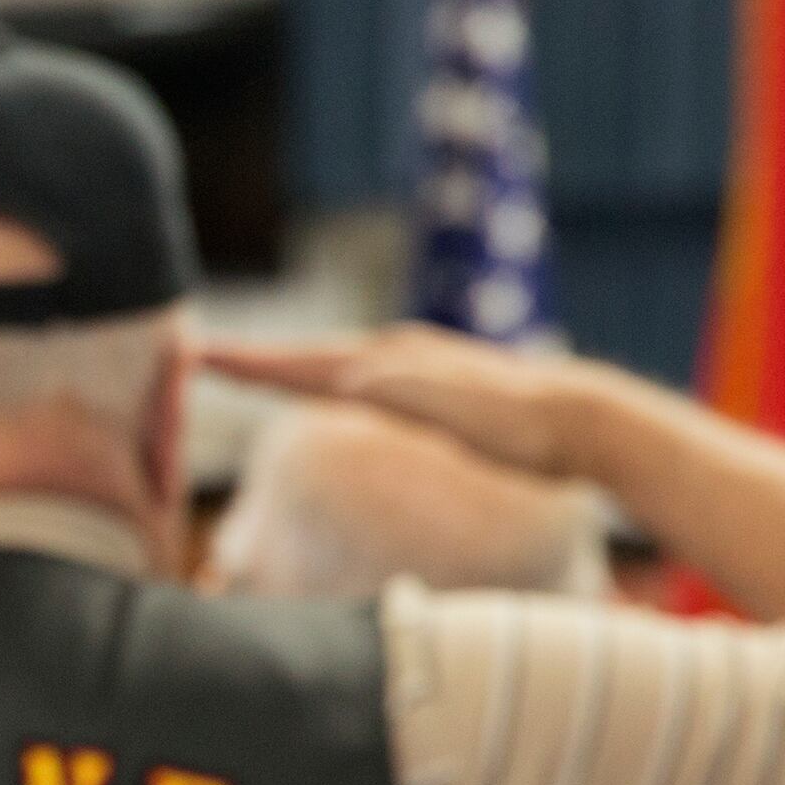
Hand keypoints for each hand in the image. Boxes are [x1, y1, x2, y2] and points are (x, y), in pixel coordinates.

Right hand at [202, 326, 601, 479]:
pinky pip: (358, 378)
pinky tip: (330, 388)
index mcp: (394, 364)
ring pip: (331, 365)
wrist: (582, 419)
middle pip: (308, 359)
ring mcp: (415, 367)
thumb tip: (349, 375)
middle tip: (202, 356)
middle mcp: (397, 356)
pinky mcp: (430, 386)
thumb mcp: (463, 413)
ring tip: (248, 369)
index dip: (253, 365)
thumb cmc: (523, 427)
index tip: (202, 357)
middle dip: (255, 360)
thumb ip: (407, 392)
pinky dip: (326, 380)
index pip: (305, 366)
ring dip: (287, 367)